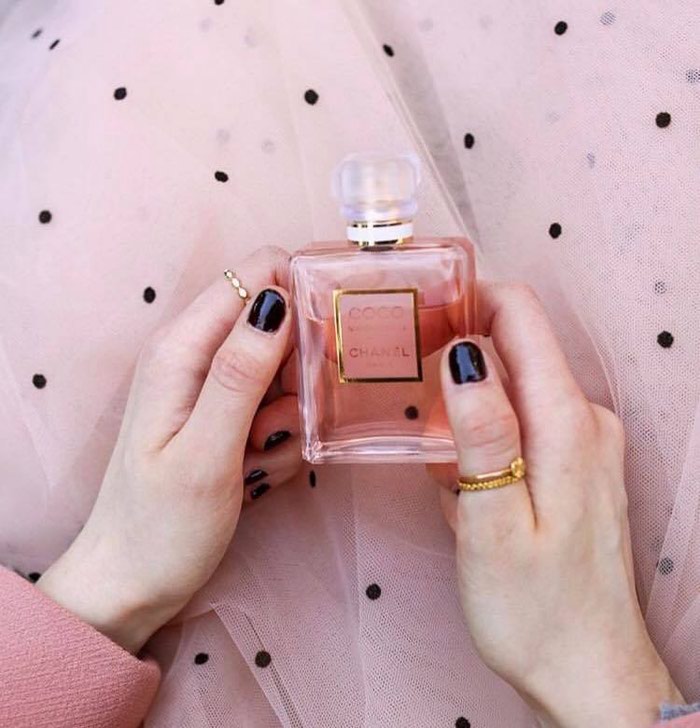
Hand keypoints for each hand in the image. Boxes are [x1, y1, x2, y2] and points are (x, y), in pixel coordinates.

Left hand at [38, 246, 300, 653]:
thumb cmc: (162, 527)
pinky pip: (276, 407)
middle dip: (297, 372)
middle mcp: (195, 356)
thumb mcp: (206, 452)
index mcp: (183, 348)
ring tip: (258, 455)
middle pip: (278, 323)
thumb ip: (241, 374)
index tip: (323, 347)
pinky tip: (254, 472)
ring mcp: (211, 388)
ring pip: (284, 371)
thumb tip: (277, 300)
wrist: (131, 583)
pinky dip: (279, 438)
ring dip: (288, 414)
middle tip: (277, 423)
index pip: (256, 274)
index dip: (300, 296)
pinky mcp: (225, 417)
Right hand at [431, 281, 682, 726]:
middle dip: (456, 355)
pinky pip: (520, 421)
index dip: (468, 299)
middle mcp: (584, 419)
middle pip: (513, 346)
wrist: (588, 671)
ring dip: (464, 404)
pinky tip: (462, 482)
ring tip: (436, 456)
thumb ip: (483, 434)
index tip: (418, 312)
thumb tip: (464, 355)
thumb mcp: (493, 526)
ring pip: (510, 385)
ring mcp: (582, 440)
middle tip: (410, 391)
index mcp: (566, 422)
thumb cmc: (536, 611)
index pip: (521, 316)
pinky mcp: (573, 462)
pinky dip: (483, 434)